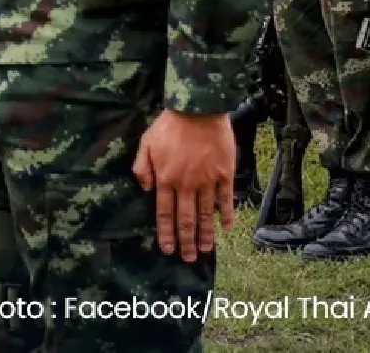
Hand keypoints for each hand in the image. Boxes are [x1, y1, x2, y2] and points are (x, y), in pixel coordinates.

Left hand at [132, 110, 234, 262]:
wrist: (198, 110)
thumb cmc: (169, 126)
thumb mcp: (146, 143)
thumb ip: (142, 168)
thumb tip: (146, 190)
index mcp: (166, 179)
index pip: (165, 213)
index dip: (166, 233)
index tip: (168, 249)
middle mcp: (186, 185)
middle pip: (186, 219)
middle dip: (187, 241)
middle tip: (189, 259)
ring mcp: (207, 181)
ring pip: (207, 214)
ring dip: (206, 234)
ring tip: (206, 250)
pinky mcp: (224, 174)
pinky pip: (226, 199)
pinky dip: (227, 215)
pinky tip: (227, 228)